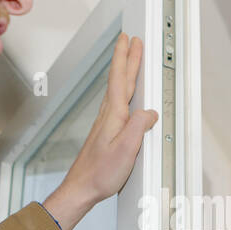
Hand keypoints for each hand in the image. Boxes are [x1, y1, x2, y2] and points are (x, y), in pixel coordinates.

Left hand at [42, 33, 154, 229]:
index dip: (124, 58)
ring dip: (124, 73)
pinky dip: (123, 91)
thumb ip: (138, 128)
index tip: (128, 41)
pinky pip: (117, 104)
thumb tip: (149, 113)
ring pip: (117, 90)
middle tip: (131, 41)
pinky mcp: (105, 132)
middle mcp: (107, 116)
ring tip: (130, 60)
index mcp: (113, 116)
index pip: (120, 80)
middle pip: (119, 81)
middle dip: (125, 59)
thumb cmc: (100, 173)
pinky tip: (127, 95)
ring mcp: (105, 123)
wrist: (81, 188)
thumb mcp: (126, 151)